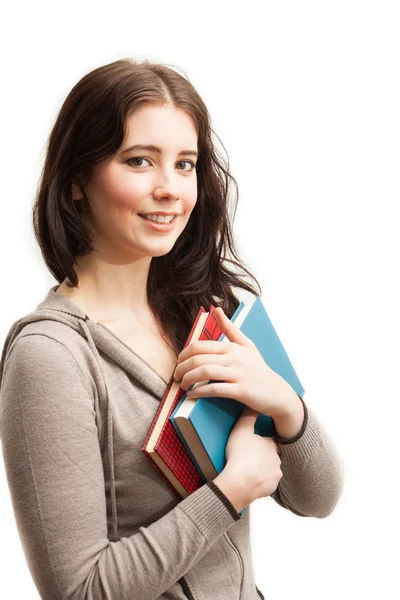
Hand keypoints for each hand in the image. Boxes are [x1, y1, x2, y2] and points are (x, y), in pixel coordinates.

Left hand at [173, 306, 297, 418]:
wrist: (277, 392)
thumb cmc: (258, 369)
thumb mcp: (246, 345)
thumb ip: (230, 329)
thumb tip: (216, 309)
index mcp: (232, 347)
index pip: (200, 346)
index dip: (184, 354)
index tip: (178, 362)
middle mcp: (235, 358)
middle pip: (199, 358)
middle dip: (182, 368)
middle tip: (176, 376)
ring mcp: (239, 374)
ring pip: (205, 372)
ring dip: (188, 379)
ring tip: (182, 386)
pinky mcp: (241, 391)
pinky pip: (215, 389)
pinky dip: (200, 392)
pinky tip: (192, 395)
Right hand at [214, 406, 282, 509]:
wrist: (239, 482)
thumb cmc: (240, 455)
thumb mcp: (241, 430)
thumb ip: (248, 416)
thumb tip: (254, 405)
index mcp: (271, 445)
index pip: (270, 442)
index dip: (261, 443)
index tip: (253, 445)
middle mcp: (277, 459)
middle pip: (271, 456)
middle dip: (263, 457)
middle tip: (249, 458)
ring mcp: (275, 475)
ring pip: (270, 470)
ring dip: (262, 470)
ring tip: (248, 470)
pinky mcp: (271, 488)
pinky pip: (266, 483)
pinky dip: (260, 482)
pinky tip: (250, 480)